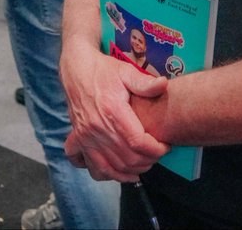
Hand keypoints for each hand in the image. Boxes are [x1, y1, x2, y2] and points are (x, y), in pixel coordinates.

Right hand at [60, 42, 169, 181]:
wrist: (76, 68)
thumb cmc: (103, 70)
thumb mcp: (125, 71)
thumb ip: (145, 82)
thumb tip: (164, 84)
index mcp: (112, 111)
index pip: (138, 143)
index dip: (156, 150)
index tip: (165, 146)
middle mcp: (97, 127)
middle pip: (127, 159)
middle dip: (148, 161)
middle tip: (156, 154)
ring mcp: (86, 135)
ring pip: (110, 168)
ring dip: (129, 172)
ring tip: (142, 165)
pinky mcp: (78, 138)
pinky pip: (89, 165)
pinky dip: (104, 173)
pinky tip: (116, 170)